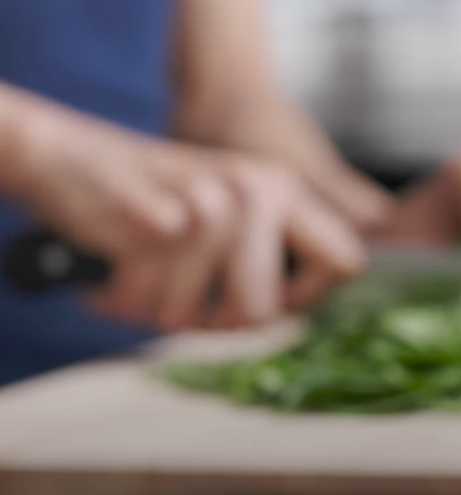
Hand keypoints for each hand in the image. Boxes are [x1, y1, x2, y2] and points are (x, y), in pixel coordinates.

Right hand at [12, 120, 363, 329]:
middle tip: (181, 297)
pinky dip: (119, 299)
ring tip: (140, 274)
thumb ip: (274, 251)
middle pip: (261, 312)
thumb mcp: (230, 209)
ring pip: (192, 316)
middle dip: (213, 322)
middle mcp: (254, 192)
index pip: (347, 263)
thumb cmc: (151, 200)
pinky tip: (111, 271)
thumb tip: (305, 310)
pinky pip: (145, 302)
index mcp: (283, 189)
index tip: (265, 300)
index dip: (305, 299)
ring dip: (155, 308)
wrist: (62, 153)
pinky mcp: (150, 223)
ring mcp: (204, 205)